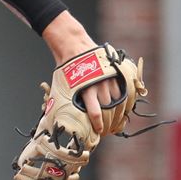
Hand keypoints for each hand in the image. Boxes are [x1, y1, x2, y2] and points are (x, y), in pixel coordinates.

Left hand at [41, 12, 118, 132]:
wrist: (74, 47)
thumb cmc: (66, 70)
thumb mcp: (61, 87)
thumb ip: (65, 102)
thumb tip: (57, 119)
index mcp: (85, 91)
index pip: (95, 114)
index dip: (98, 125)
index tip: (100, 131)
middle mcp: (100, 86)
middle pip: (109, 110)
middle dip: (109, 122)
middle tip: (107, 129)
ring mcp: (110, 80)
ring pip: (117, 101)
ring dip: (117, 113)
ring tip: (114, 120)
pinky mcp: (116, 74)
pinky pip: (123, 91)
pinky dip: (123, 101)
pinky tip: (121, 108)